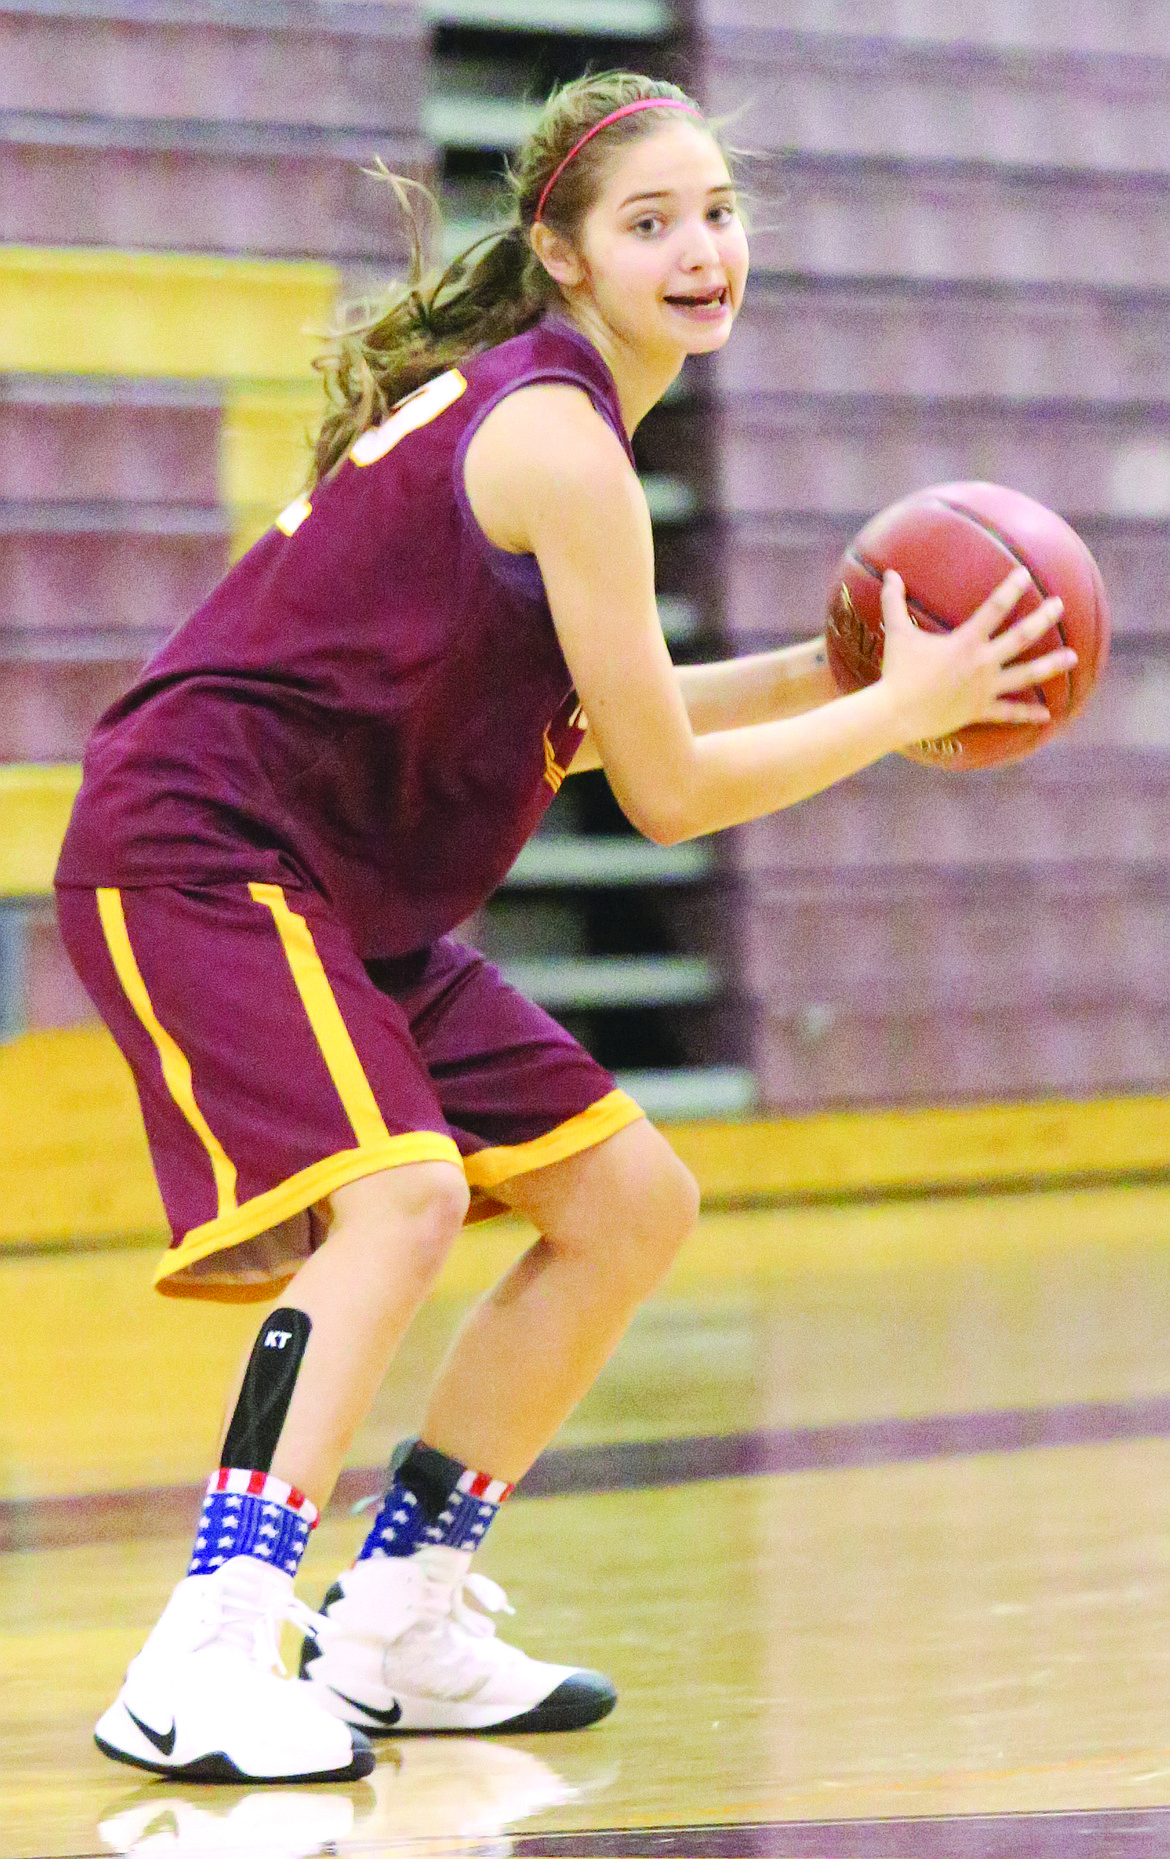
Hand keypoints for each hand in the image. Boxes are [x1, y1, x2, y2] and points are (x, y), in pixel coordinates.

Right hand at [877, 565, 1077, 743]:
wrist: (896, 713)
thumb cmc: (896, 671)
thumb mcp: (897, 633)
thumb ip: (895, 601)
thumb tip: (889, 573)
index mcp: (966, 642)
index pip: (994, 608)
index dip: (1011, 589)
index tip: (1026, 574)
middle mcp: (982, 663)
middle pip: (1021, 637)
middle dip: (1043, 618)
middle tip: (1059, 605)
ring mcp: (984, 689)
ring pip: (1026, 675)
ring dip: (1051, 666)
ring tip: (1073, 657)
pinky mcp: (979, 710)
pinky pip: (1009, 713)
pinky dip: (1028, 714)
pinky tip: (1048, 715)